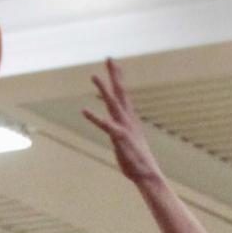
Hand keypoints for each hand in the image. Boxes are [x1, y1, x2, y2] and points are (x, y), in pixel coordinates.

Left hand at [82, 59, 161, 187]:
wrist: (147, 174)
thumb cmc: (138, 162)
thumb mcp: (130, 144)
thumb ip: (123, 135)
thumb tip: (119, 134)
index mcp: (131, 119)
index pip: (124, 95)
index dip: (118, 79)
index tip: (114, 65)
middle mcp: (128, 119)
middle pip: (121, 92)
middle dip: (114, 75)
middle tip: (109, 58)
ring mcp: (124, 127)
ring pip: (112, 103)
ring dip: (103, 89)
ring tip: (94, 76)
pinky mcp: (119, 137)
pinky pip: (105, 125)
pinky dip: (95, 117)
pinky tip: (84, 111)